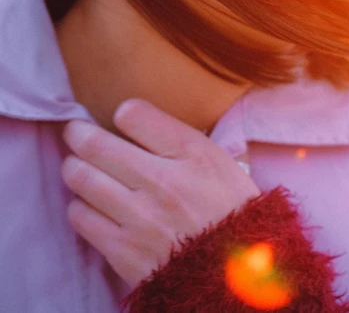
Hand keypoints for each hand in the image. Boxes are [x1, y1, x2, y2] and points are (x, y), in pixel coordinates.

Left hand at [61, 99, 260, 287]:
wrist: (236, 272)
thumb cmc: (233, 212)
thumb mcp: (223, 165)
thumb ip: (184, 142)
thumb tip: (142, 124)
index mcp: (194, 156)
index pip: (136, 115)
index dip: (125, 113)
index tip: (124, 118)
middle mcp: (164, 182)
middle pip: (96, 145)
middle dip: (79, 134)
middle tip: (77, 132)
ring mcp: (140, 217)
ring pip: (81, 178)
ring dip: (75, 168)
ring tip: (80, 166)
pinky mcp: (123, 249)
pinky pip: (81, 216)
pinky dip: (81, 205)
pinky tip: (93, 203)